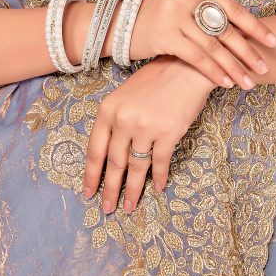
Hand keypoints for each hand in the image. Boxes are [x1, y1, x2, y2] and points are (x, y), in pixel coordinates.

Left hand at [82, 54, 216, 213]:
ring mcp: (146, 127)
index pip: (95, 150)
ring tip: (129, 206)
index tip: (88, 193)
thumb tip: (111, 152)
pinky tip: (158, 188)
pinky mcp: (169, 132)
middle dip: (110, 189)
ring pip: (136, 167)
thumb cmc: (157, 78)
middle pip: (114, 163)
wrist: (188, 66)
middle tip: (107, 210)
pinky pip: (160, 162)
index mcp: (108, 110)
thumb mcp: (126, 95)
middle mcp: (124, 120)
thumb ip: (115, 120)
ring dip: (133, 190)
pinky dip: (159, 177)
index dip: (91, 175)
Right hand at [130, 0, 275, 90]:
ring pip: (213, 45)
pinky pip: (196, 56)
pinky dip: (213, 71)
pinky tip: (226, 82)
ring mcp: (175, 13)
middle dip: (247, 51)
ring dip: (233, 66)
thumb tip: (245, 32)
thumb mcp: (184, 3)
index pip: (232, 7)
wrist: (120, 23)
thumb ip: (209, 11)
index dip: (254, 26)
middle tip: (264, 66)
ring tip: (248, 81)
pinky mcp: (165, 34)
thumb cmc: (159, 16)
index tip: (272, 41)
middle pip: (225, 27)